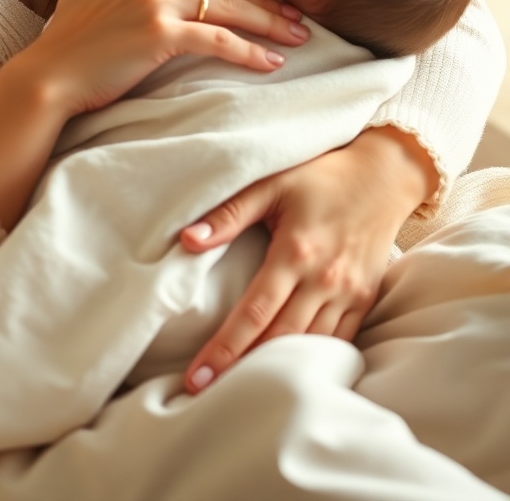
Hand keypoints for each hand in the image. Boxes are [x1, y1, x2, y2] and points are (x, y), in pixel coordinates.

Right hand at [18, 0, 308, 117]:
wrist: (50, 72)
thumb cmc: (71, 27)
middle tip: (305, 2)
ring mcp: (158, 3)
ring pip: (230, 6)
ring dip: (270, 22)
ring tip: (299, 35)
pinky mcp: (161, 36)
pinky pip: (218, 40)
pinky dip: (249, 52)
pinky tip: (271, 63)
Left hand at [180, 125, 438, 393]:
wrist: (383, 175)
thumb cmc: (321, 177)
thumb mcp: (272, 184)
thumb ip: (230, 214)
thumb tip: (187, 239)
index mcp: (296, 251)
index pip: (253, 312)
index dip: (224, 348)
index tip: (199, 376)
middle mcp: (324, 279)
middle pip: (278, 338)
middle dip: (243, 369)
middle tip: (209, 394)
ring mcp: (348, 293)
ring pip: (309, 345)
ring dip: (277, 369)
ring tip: (242, 388)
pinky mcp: (365, 300)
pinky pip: (339, 341)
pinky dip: (314, 359)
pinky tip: (290, 372)